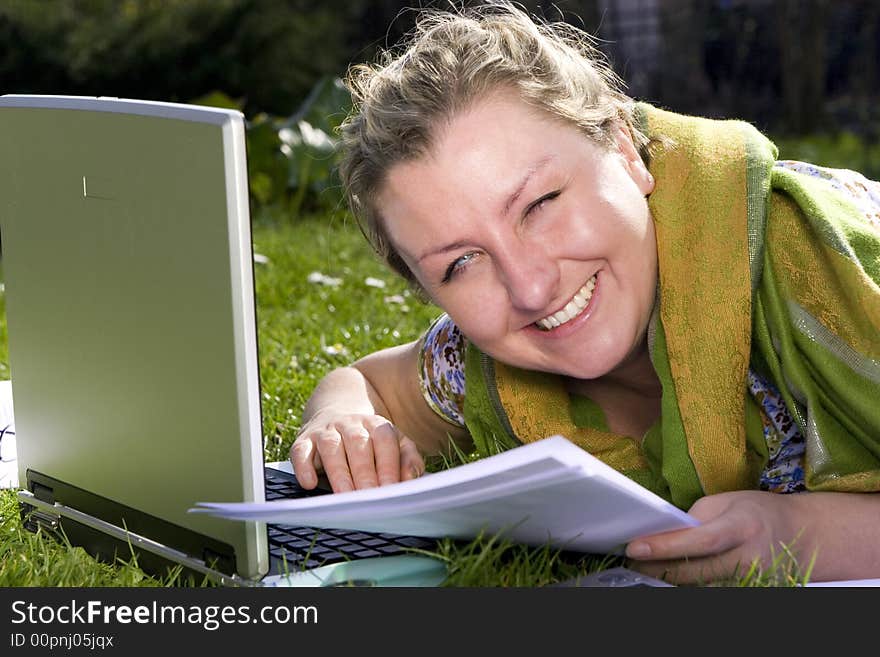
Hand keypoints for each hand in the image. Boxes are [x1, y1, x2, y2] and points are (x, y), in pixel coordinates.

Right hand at [290, 413, 424, 492]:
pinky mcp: (304, 441)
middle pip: (358, 444)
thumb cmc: (370, 441)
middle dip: (365, 473)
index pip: (384, 440)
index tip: (392, 490)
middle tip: (370, 499)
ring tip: (345, 497)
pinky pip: (301, 451)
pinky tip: (308, 483)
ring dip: (339, 473)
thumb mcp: (394, 444)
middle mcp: (350, 424)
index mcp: (375, 424)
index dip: (388, 465)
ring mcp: (325, 431)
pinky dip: (303, 467)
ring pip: (331, 447)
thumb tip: (412, 479)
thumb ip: (408, 460)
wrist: (335, 414)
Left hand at [624, 490, 804, 584]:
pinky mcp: (751, 590)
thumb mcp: (726, 501)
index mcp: (743, 526)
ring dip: (669, 579)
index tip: (634, 548)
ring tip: (644, 568)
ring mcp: (754, 579)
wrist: (799, 533)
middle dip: (658, 568)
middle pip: (697, 571)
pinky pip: (713, 590)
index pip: (700, 540)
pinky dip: (689, 584)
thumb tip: (664, 534)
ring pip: (702, 586)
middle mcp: (750, 557)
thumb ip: (695, 518)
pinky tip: (670, 575)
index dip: (665, 546)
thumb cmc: (756, 511)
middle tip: (631, 561)